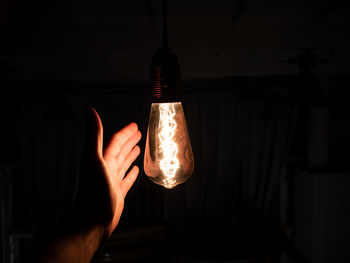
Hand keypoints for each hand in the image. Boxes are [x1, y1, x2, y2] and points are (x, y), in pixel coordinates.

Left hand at [75, 107, 140, 237]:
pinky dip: (131, 174)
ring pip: (123, 164)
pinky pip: (126, 180)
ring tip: (139, 148)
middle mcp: (106, 168)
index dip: (125, 133)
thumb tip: (88, 109)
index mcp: (101, 159)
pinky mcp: (118, 193)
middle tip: (139, 133)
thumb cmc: (93, 191)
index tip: (135, 126)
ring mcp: (112, 181)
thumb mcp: (93, 159)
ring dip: (130, 155)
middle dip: (129, 141)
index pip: (115, 141)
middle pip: (120, 151)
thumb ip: (93, 134)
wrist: (91, 220)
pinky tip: (136, 170)